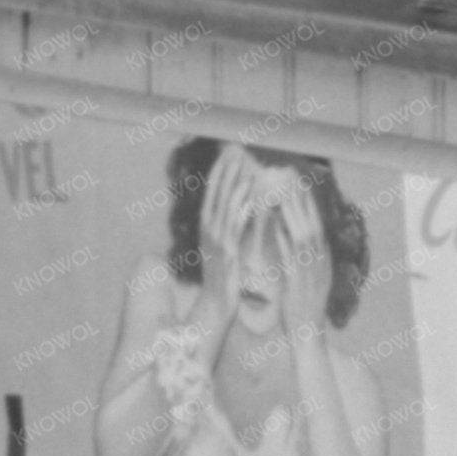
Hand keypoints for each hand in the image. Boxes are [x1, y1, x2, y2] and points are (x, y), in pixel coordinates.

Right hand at [193, 144, 259, 333]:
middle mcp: (208, 230)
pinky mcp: (228, 252)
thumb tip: (239, 205)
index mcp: (206, 226)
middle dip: (225, 173)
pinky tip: (251, 199)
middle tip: (235, 152)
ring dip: (235, 187)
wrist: (216, 303)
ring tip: (245, 169)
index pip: (210, 192)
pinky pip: (235, 227)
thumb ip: (227, 226)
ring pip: (225, 207)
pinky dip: (242, 210)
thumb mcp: (222, 246)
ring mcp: (216, 241)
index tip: (226, 154)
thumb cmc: (222, 274)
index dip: (218, 172)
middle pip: (216, 195)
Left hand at [268, 171, 332, 340]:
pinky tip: (275, 224)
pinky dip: (284, 237)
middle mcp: (320, 262)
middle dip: (302, 201)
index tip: (300, 183)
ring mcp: (311, 271)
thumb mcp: (307, 276)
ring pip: (303, 236)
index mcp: (323, 260)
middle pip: (312, 225)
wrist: (308, 333)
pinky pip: (291, 254)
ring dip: (293, 214)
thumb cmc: (303, 304)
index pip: (318, 225)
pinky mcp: (298, 281)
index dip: (309, 204)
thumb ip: (301, 256)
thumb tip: (290, 233)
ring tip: (282, 194)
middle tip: (292, 179)